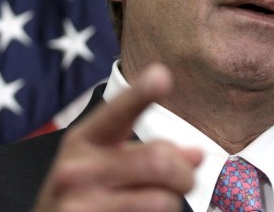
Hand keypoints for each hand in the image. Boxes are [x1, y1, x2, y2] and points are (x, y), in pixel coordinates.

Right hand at [33, 63, 202, 211]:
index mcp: (85, 139)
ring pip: (163, 200)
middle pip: (159, 161)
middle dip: (185, 174)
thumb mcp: (106, 162)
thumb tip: (196, 154)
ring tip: (159, 201)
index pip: (118, 112)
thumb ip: (149, 152)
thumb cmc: (83, 191)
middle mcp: (78, 170)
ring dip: (173, 202)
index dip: (141, 94)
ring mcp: (82, 205)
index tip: (161, 75)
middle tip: (184, 181)